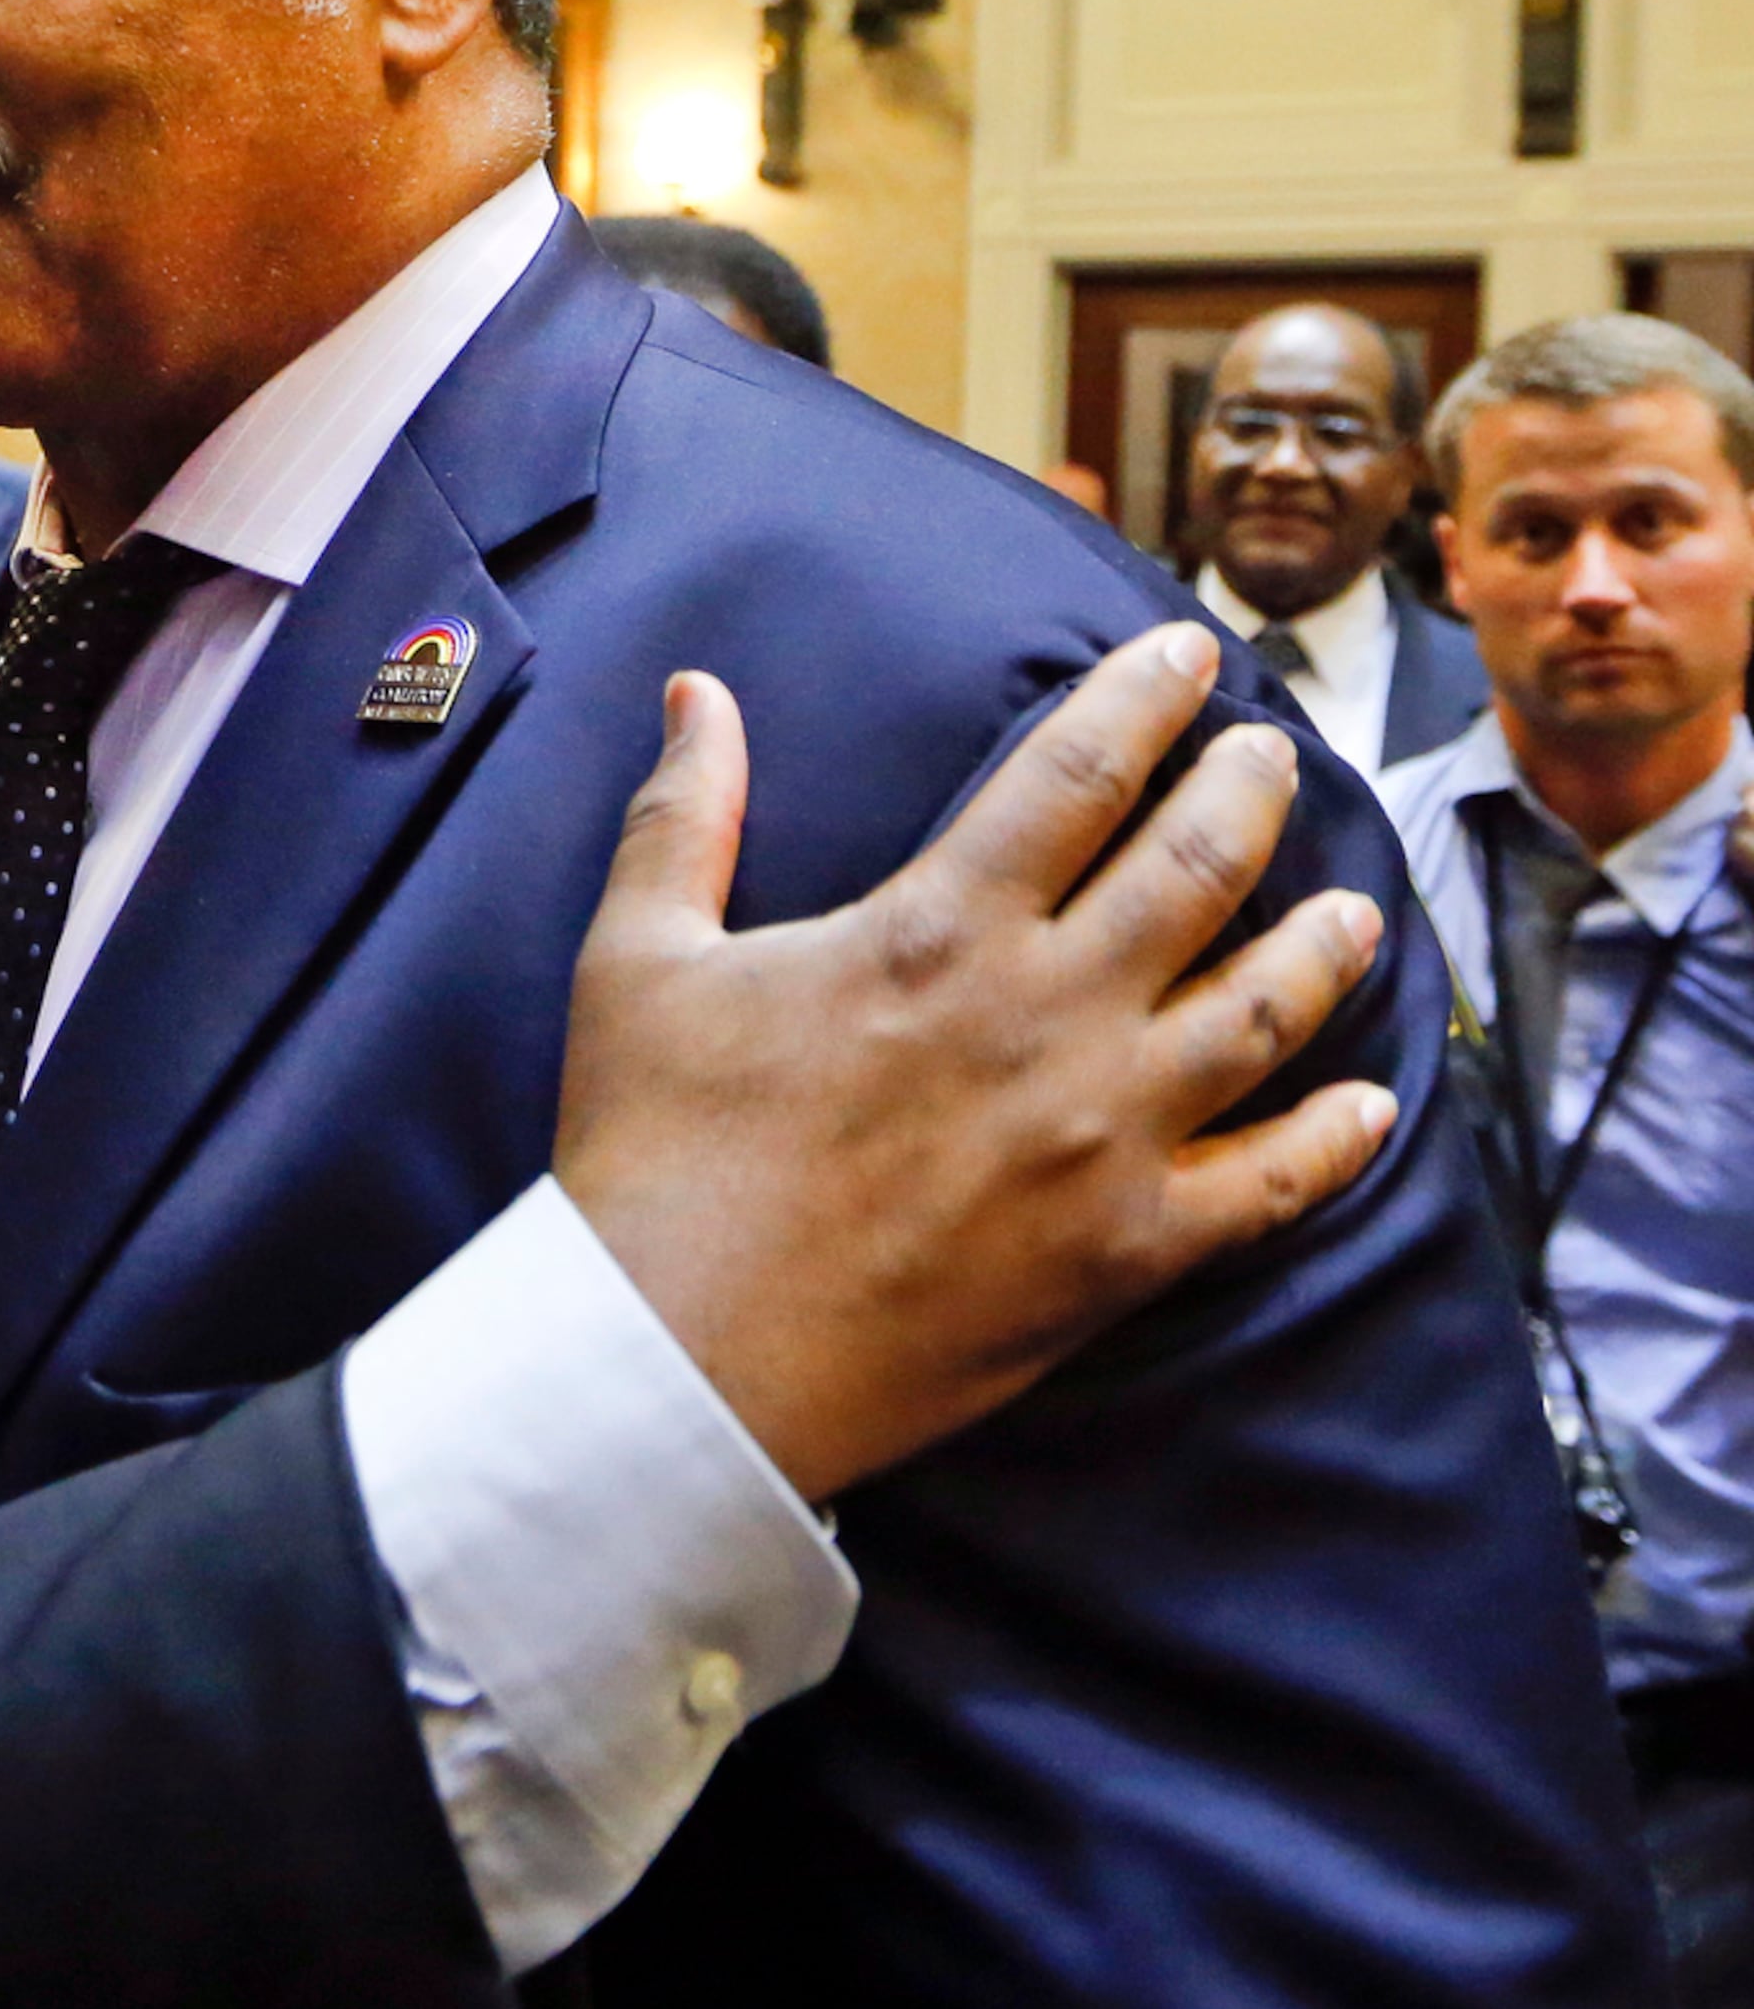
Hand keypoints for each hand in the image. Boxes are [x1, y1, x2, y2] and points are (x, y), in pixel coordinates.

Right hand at [555, 623, 1393, 1504]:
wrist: (680, 1356)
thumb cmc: (651, 1152)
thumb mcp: (639, 959)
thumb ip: (684, 816)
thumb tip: (698, 693)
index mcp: (936, 931)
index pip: (1079, 772)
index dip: (1145, 698)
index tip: (1189, 652)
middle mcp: (1047, 1016)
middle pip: (1199, 867)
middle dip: (1252, 789)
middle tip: (1275, 751)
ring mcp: (1102, 1138)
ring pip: (1264, 1012)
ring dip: (1322, 946)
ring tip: (1353, 908)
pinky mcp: (1122, 1252)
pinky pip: (1270, 1186)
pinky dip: (1333, 1141)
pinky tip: (1369, 1106)